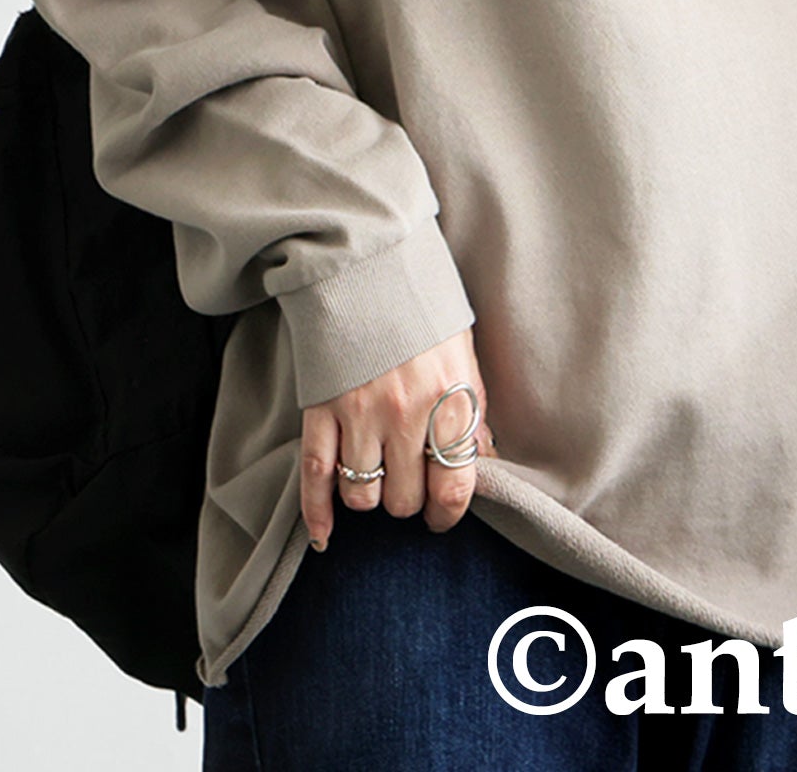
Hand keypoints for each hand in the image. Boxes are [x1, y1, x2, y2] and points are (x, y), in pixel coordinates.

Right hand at [299, 326, 495, 549]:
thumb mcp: (463, 355)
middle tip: (407, 485)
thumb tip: (482, 464)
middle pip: (405, 499)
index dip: (448, 513)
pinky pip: (315, 476)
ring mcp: (359, 413)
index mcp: (449, 398)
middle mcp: (405, 413)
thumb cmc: (421, 308)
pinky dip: (317, 513)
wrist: (367, 261)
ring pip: (362, 496)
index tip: (441, 515)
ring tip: (374, 480)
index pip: (454, 487)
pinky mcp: (320, 408)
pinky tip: (325, 534)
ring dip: (369, 497)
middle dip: (407, 500)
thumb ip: (471, 413)